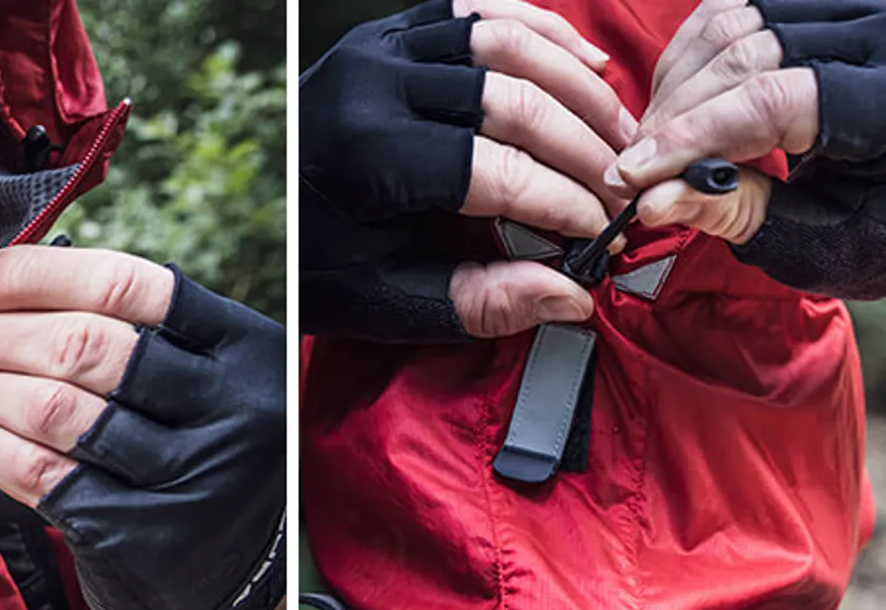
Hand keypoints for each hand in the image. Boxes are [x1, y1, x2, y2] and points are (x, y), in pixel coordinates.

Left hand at [0, 246, 283, 609]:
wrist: (237, 581)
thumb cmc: (205, 456)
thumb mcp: (210, 380)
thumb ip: (136, 331)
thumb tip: (6, 287)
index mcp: (247, 351)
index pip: (124, 285)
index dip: (34, 275)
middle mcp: (228, 412)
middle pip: (82, 345)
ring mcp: (185, 480)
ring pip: (52, 409)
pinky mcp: (137, 538)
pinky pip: (37, 474)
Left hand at [300, 0, 635, 340]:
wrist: (265, 213)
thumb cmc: (319, 259)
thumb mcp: (385, 298)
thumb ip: (475, 301)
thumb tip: (568, 296)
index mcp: (365, 155)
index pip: (492, 171)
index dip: (561, 202)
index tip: (600, 232)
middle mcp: (370, 87)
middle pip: (510, 102)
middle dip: (582, 147)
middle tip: (623, 185)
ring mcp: (378, 50)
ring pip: (503, 43)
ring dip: (572, 85)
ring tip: (617, 131)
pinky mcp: (389, 34)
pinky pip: (476, 14)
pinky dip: (538, 33)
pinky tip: (583, 65)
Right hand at [616, 0, 885, 248]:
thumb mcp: (827, 236)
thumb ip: (742, 213)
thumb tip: (656, 200)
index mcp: (885, 100)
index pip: (770, 100)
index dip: (691, 138)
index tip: (637, 179)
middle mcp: (875, 38)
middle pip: (742, 54)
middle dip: (673, 116)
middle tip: (634, 168)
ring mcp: (850, 13)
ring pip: (731, 19)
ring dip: (678, 81)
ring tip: (656, 137)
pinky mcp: (823, 9)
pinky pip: (738, 6)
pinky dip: (697, 48)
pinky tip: (681, 94)